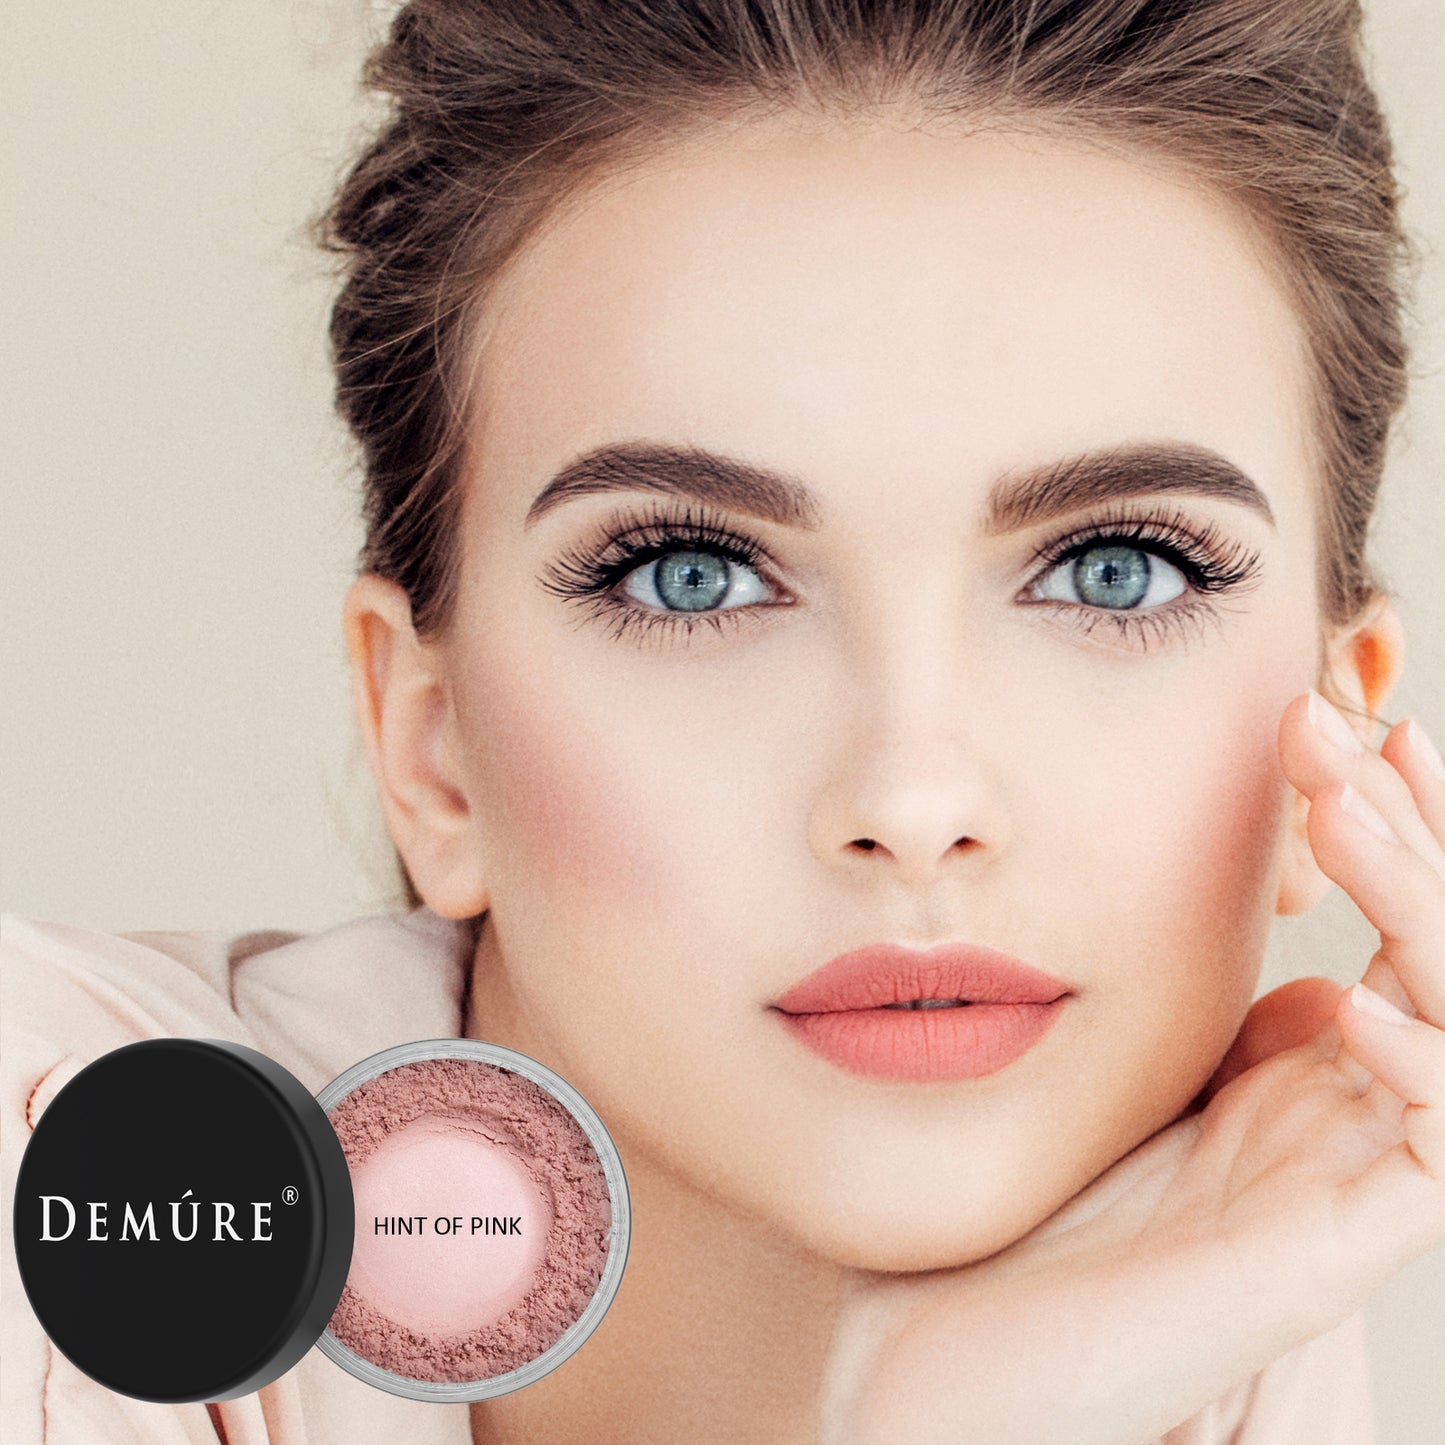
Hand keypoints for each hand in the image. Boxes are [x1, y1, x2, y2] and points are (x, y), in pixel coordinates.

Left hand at [820, 693, 1444, 1444]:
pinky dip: (1423, 1071)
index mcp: (1313, 1072)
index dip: (1389, 822)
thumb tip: (1295, 948)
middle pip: (1442, 950)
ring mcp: (1353, 1182)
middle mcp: (1352, 1117)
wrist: (969, 1340)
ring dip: (1420, 908)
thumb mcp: (1151, 1066)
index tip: (1333, 722)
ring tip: (1346, 809)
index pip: (1403, 923)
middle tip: (1338, 725)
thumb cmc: (1046, 1195)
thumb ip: (1225, 1019)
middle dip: (1408, 831)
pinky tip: (1361, 1002)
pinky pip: (1437, 1157)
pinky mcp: (1339, 1254)